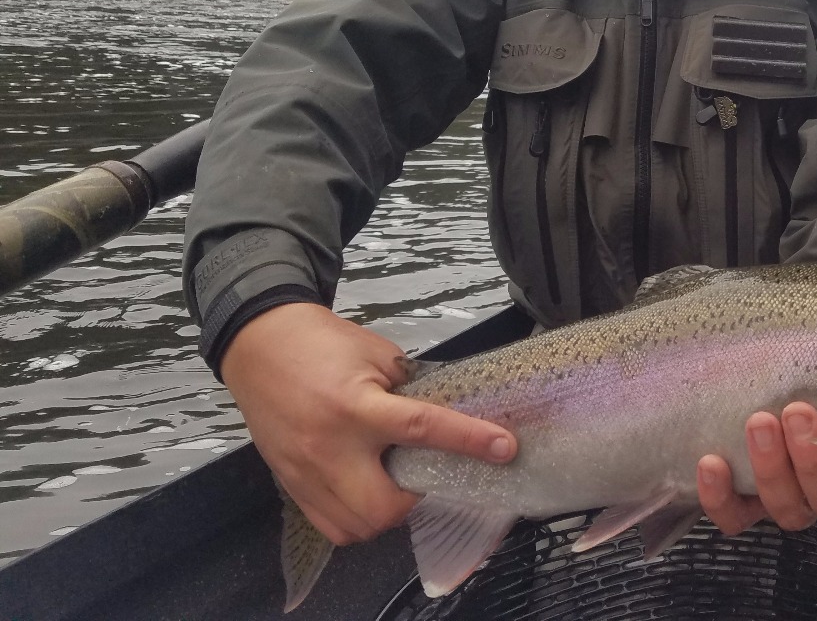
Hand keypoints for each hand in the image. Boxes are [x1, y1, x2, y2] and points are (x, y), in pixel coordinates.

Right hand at [220, 302, 516, 545]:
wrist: (259, 345)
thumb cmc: (322, 342)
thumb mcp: (377, 353)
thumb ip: (410, 388)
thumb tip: (445, 415)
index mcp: (356, 405)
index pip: (421, 428)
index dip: (468, 440)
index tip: (504, 448)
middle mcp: (330, 447)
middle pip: (382, 507)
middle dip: (412, 499)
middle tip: (420, 471)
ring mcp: (306, 472)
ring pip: (356, 526)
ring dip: (385, 512)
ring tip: (391, 480)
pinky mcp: (291, 485)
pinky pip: (332, 526)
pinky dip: (357, 518)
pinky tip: (365, 490)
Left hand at [695, 401, 816, 535]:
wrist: (778, 368)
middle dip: (812, 460)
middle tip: (799, 412)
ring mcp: (784, 496)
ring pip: (781, 507)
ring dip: (769, 468)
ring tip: (759, 422)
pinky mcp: (741, 496)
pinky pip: (730, 514)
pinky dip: (719, 495)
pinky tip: (711, 462)